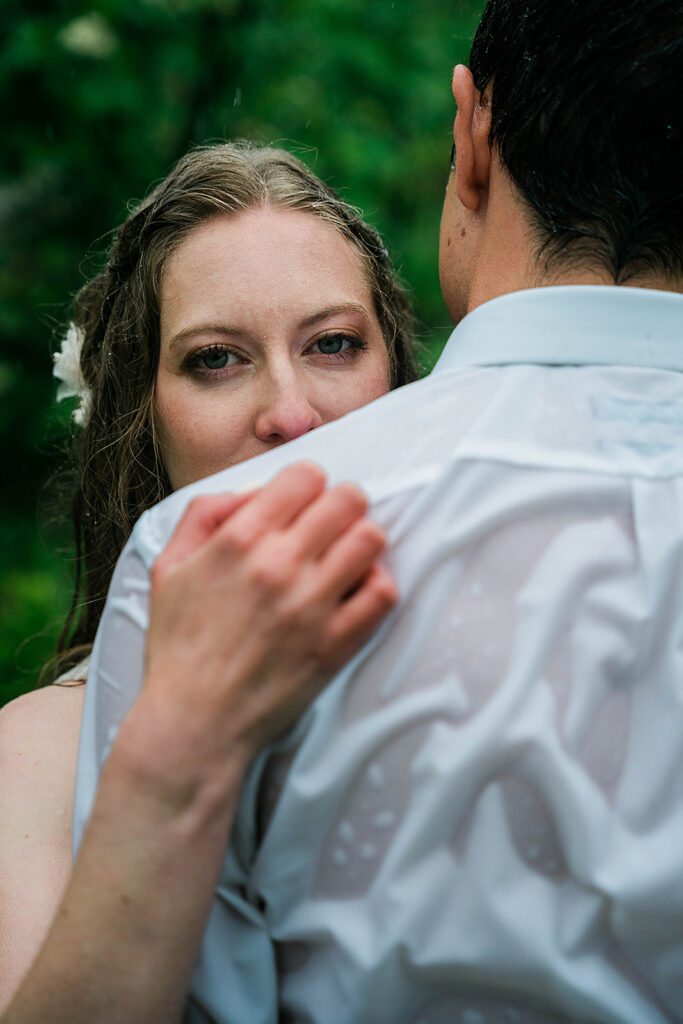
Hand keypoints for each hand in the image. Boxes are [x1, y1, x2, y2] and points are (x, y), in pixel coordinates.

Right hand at [141, 462, 396, 775]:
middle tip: (328, 529)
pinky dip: (376, 584)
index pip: (306, 476)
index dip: (307, 485)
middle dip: (341, 506)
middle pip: (348, 499)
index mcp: (239, 540)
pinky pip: (383, 592)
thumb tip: (253, 492)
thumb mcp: (167, 567)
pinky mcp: (337, 644)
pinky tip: (354, 592)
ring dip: (360, 542)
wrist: (193, 723)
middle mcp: (279, 566)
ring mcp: (312, 606)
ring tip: (343, 560)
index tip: (301, 506)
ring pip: (371, 539)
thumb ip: (204, 514)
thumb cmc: (179, 647)